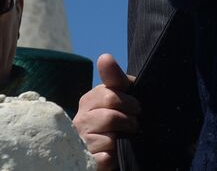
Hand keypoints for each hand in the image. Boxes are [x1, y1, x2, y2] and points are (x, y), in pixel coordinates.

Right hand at [73, 53, 140, 170]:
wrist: (109, 152)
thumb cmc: (117, 121)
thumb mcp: (119, 98)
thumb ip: (116, 79)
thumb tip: (104, 57)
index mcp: (88, 100)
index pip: (109, 94)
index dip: (129, 102)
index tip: (136, 107)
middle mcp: (80, 120)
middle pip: (111, 116)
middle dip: (129, 120)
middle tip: (133, 124)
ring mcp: (80, 141)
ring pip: (110, 138)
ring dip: (124, 139)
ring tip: (124, 138)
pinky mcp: (85, 161)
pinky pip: (106, 157)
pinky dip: (114, 156)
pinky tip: (113, 153)